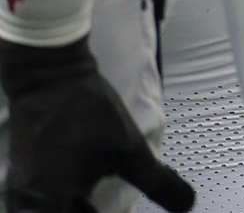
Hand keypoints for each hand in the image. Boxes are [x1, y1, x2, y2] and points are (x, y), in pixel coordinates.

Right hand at [0, 37, 193, 211]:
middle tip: (126, 208)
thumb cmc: (88, 111)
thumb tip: (186, 205)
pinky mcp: (27, 179)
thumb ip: (155, 183)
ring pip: (56, 212)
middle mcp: (29, 202)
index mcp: (50, 202)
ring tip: (104, 201)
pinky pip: (46, 203)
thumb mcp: (130, 150)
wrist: (49, 78)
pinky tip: (90, 192)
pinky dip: (71, 202)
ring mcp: (24, 191)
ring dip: (82, 209)